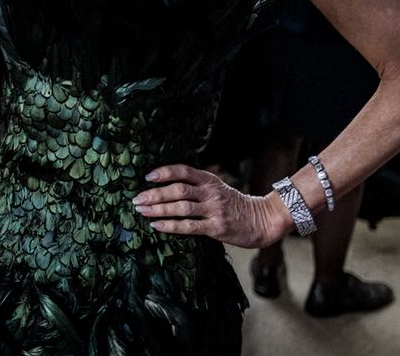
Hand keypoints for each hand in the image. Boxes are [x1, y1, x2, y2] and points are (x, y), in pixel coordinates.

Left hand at [133, 164, 288, 248]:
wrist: (262, 219)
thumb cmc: (234, 204)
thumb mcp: (218, 187)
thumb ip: (197, 186)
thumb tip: (166, 186)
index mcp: (209, 179)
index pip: (183, 171)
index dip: (165, 172)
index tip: (148, 177)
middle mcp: (211, 192)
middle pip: (178, 190)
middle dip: (155, 194)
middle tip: (137, 199)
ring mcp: (214, 210)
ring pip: (181, 208)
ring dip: (159, 209)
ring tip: (142, 212)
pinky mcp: (217, 228)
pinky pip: (189, 226)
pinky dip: (171, 225)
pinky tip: (157, 225)